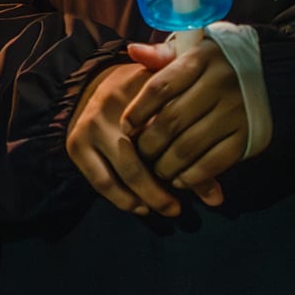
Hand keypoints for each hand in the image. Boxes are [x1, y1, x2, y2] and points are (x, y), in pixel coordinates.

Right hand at [67, 53, 182, 217]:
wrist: (98, 85)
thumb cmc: (148, 100)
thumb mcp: (173, 107)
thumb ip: (196, 149)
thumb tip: (218, 199)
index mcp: (141, 91)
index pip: (169, 128)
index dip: (186, 158)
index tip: (198, 179)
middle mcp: (113, 106)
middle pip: (143, 155)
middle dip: (161, 188)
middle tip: (178, 209)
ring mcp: (91, 125)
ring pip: (121, 173)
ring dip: (144, 197)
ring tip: (165, 209)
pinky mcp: (76, 144)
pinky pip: (100, 180)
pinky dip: (120, 198)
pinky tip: (139, 206)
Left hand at [123, 33, 262, 208]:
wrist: (270, 74)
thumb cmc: (214, 65)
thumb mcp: (191, 51)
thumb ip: (161, 55)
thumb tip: (133, 51)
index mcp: (201, 60)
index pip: (159, 88)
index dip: (137, 111)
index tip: (125, 127)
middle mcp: (220, 84)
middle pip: (171, 121)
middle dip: (148, 144)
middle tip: (138, 154)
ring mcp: (236, 112)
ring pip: (188, 146)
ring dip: (165, 165)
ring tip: (155, 169)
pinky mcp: (248, 136)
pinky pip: (213, 162)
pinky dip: (192, 176)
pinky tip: (179, 179)